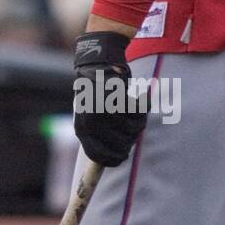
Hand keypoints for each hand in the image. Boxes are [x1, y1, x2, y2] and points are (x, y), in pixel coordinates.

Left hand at [72, 30, 147, 166]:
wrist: (98, 63)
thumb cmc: (98, 92)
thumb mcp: (91, 115)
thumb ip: (98, 136)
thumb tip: (108, 161)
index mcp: (82, 129)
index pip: (99, 157)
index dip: (114, 159)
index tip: (124, 155)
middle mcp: (90, 122)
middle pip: (121, 146)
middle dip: (130, 138)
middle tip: (130, 125)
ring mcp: (103, 110)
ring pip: (133, 130)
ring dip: (137, 120)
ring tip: (132, 108)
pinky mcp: (116, 98)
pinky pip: (138, 113)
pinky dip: (142, 106)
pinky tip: (137, 97)